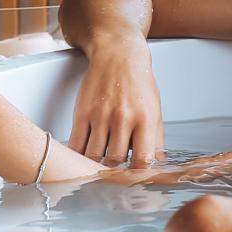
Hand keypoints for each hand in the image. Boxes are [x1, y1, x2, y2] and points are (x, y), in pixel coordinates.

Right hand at [70, 33, 164, 165]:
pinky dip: (77, 156)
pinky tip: (82, 156)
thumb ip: (156, 140)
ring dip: (95, 164)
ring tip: (98, 164)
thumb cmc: (139, 83)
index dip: (136, 174)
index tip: (132, 178)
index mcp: (145, 119)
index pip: (141, 159)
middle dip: (113, 170)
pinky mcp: (82, 111)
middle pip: (114, 160)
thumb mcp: (155, 109)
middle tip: (112, 172)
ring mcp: (100, 114)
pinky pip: (76, 144)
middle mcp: (122, 117)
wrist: (118, 53)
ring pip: (93, 155)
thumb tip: (155, 166)